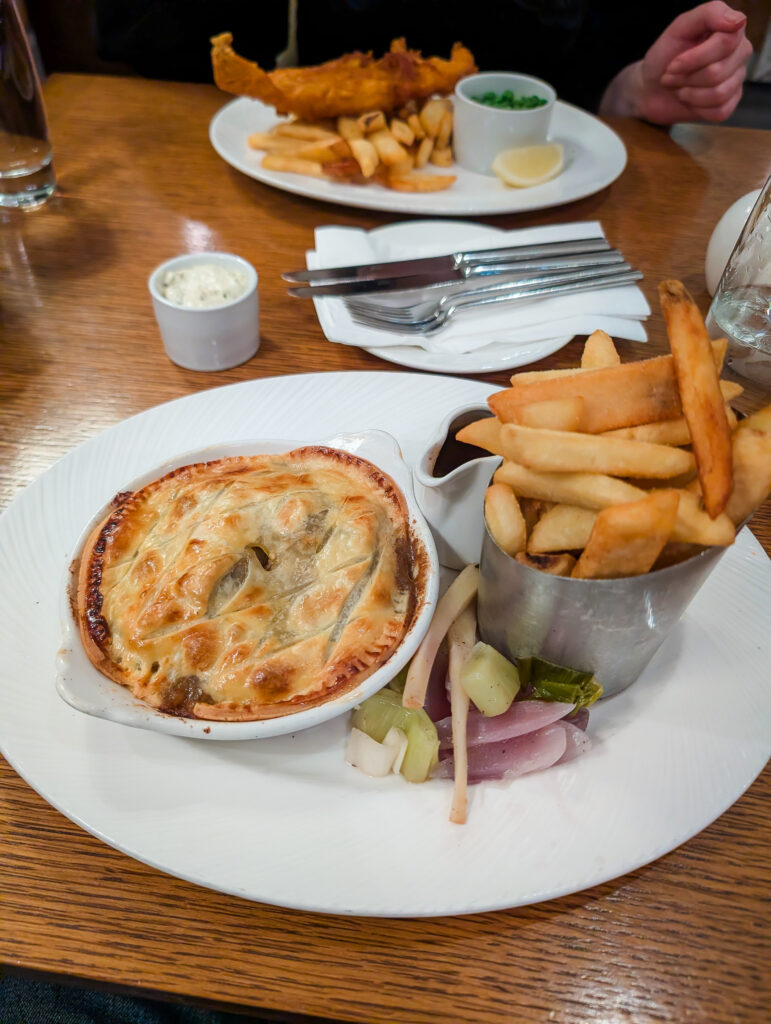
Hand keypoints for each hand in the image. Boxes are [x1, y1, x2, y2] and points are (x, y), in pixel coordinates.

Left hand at [600, 2, 752, 124]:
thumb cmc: (665, 56)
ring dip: (689, 94)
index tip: (673, 64)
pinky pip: (720, 111)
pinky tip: (690, 99)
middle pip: (718, 72)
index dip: (694, 58)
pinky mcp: (730, 102)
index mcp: (731, 30)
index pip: (726, 43)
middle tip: (672, 75)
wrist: (651, 88)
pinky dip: (697, 108)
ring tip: (679, 87)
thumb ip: (708, 14)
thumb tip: (738, 21)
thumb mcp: (679, 28)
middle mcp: (739, 53)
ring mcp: (737, 79)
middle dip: (686, 77)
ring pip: (719, 94)